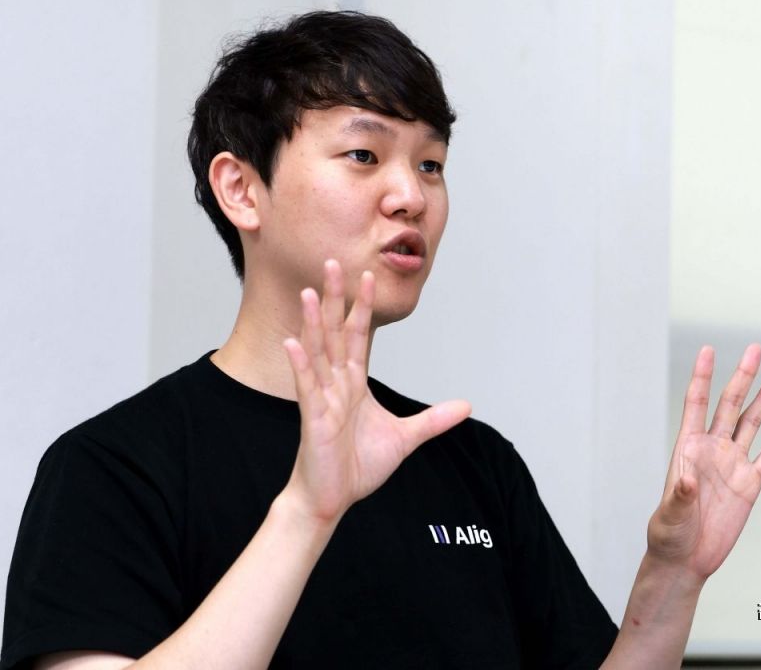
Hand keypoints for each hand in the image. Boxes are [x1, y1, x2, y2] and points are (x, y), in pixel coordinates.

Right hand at [281, 259, 471, 524]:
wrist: (332, 499)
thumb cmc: (358, 467)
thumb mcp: (405, 437)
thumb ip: (434, 420)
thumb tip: (466, 406)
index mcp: (354, 384)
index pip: (358, 336)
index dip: (362, 307)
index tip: (366, 276)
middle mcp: (336, 384)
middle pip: (335, 332)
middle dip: (335, 298)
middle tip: (332, 262)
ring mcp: (322, 399)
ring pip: (318, 352)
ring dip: (313, 322)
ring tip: (309, 291)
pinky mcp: (313, 418)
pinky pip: (306, 386)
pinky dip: (300, 364)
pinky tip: (294, 342)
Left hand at [647, 344, 760, 580]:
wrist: (686, 559)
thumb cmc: (669, 535)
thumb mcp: (670, 515)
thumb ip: (678, 496)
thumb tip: (686, 479)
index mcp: (688, 449)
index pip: (696, 404)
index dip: (702, 376)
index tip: (708, 349)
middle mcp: (712, 450)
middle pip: (729, 405)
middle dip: (742, 377)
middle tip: (755, 348)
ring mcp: (732, 465)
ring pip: (751, 424)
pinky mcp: (749, 485)